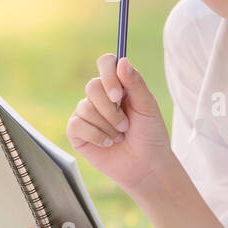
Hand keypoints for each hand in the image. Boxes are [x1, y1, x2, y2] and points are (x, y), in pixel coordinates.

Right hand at [65, 53, 175, 197]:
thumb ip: (136, 83)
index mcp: (118, 85)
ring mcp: (87, 113)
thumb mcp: (148, 107)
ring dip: (107, 126)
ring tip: (120, 136)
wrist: (146, 166)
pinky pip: (77, 125)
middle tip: (126, 126)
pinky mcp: (77, 132)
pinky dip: (96, 135)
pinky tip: (108, 143)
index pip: (106, 63)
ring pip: (85, 107)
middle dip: (110, 110)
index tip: (119, 95)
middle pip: (92, 86)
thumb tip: (122, 61)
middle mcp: (100, 96)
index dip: (109, 75)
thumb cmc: (150, 135)